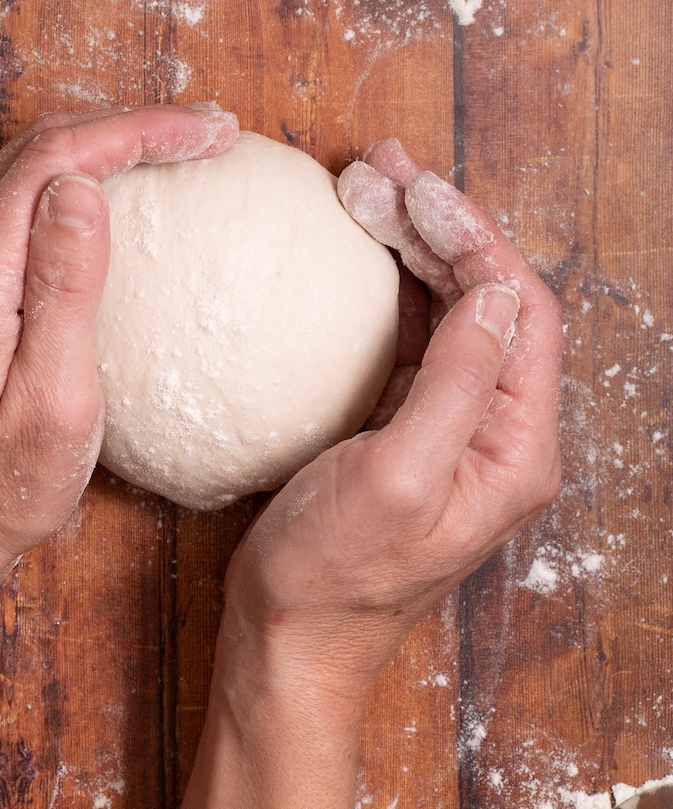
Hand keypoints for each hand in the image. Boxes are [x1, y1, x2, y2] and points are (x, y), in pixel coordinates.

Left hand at [0, 104, 238, 583]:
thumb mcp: (51, 405)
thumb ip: (63, 291)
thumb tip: (80, 189)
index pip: (54, 160)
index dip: (137, 131)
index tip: (210, 133)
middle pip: (37, 147)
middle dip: (129, 126)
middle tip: (212, 130)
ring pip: (23, 164)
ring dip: (101, 143)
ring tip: (179, 144)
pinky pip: (9, 196)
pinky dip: (70, 176)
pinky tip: (117, 186)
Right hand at [222, 139, 561, 695]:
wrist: (289, 638)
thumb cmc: (335, 573)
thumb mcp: (398, 477)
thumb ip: (457, 384)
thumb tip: (493, 291)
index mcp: (515, 448)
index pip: (519, 311)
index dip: (474, 238)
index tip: (415, 191)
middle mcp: (497, 432)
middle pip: (488, 299)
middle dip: (440, 225)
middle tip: (379, 171)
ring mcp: (453, 427)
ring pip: (451, 307)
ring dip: (414, 243)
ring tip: (367, 187)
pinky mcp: (406, 426)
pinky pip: (414, 335)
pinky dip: (390, 283)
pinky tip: (361, 249)